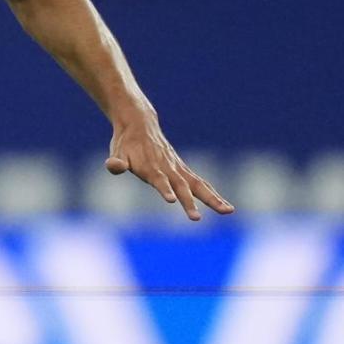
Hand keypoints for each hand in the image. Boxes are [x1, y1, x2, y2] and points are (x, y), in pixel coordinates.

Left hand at [106, 113, 233, 220]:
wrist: (139, 124)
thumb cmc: (125, 143)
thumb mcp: (116, 151)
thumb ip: (116, 162)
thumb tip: (114, 166)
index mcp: (151, 166)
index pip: (158, 179)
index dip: (164, 188)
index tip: (170, 200)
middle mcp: (168, 168)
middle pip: (182, 186)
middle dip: (190, 203)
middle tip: (196, 219)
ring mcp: (178, 169)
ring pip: (198, 185)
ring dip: (212, 199)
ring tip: (229, 211)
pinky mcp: (183, 170)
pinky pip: (200, 184)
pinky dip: (212, 194)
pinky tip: (225, 207)